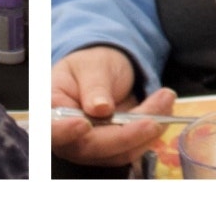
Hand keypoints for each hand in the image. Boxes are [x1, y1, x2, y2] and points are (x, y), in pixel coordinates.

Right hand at [52, 46, 174, 167]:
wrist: (106, 71)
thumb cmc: (92, 64)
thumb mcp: (93, 65)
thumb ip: (94, 86)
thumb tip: (99, 109)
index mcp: (52, 109)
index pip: (51, 128)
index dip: (65, 131)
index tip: (84, 124)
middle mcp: (67, 135)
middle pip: (90, 147)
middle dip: (125, 134)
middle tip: (151, 118)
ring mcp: (89, 147)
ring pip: (117, 152)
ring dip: (145, 132)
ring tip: (165, 99)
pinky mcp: (112, 151)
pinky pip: (133, 149)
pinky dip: (151, 133)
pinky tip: (164, 110)